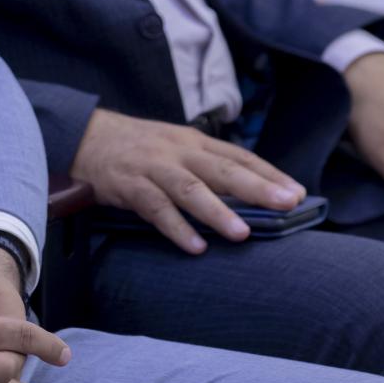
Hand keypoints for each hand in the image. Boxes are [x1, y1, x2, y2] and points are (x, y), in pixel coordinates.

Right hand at [69, 107, 304, 252]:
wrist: (86, 135)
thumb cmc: (138, 147)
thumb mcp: (175, 147)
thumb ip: (206, 166)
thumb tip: (248, 195)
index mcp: (194, 142)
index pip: (239, 157)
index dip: (269, 174)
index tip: (298, 193)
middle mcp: (179, 152)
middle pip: (223, 170)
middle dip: (258, 187)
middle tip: (288, 204)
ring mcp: (154, 168)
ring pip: (191, 189)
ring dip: (218, 212)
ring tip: (243, 234)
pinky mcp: (130, 185)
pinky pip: (156, 208)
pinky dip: (177, 227)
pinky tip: (195, 246)